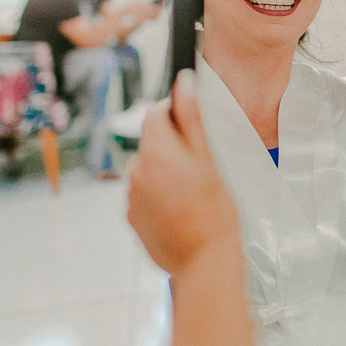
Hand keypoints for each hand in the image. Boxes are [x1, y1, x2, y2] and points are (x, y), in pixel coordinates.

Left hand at [127, 70, 240, 275]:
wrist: (204, 262)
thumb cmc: (214, 211)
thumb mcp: (209, 159)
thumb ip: (191, 117)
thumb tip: (182, 82)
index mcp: (155, 152)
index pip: (154, 114)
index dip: (175, 116)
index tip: (193, 132)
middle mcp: (136, 172)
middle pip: (152, 143)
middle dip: (172, 148)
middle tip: (200, 170)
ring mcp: (131, 197)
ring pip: (148, 170)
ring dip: (165, 174)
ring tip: (192, 195)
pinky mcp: (131, 218)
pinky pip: (144, 195)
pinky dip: (159, 197)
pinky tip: (181, 211)